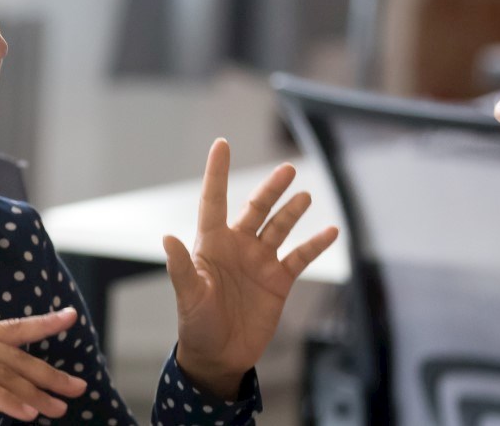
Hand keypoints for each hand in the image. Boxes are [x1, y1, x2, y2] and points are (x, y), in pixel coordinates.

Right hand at [0, 308, 87, 421]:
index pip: (11, 329)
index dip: (42, 324)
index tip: (70, 318)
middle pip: (16, 357)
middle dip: (50, 374)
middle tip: (78, 387)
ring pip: (4, 374)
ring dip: (35, 393)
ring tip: (59, 408)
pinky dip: (8, 401)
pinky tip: (27, 412)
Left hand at [162, 139, 339, 398]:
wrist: (219, 356)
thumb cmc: (196, 325)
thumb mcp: (188, 296)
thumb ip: (181, 268)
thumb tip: (168, 238)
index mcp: (211, 244)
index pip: (214, 200)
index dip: (217, 172)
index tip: (222, 143)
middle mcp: (237, 247)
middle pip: (256, 209)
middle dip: (271, 188)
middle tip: (287, 169)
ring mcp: (260, 262)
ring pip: (280, 227)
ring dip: (292, 211)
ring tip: (305, 195)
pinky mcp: (278, 281)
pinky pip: (300, 257)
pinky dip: (316, 244)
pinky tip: (331, 231)